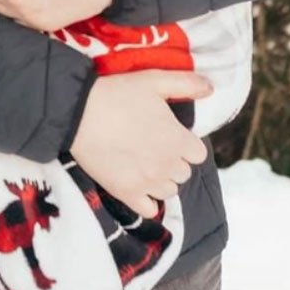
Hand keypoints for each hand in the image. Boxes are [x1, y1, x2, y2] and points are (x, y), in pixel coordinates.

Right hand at [70, 70, 211, 217]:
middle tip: (151, 145)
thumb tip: (211, 88)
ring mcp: (148, 182)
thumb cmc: (117, 94)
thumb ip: (186, 84)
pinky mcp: (127, 193)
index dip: (185, 143)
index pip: (198, 154)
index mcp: (178, 140)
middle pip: (184, 173)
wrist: (78, 113)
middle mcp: (168, 165)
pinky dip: (147, 201)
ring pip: (169, 190)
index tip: (168, 134)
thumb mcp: (152, 81)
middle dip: (172, 160)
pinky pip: (149, 209)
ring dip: (160, 179)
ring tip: (142, 163)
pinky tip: (137, 185)